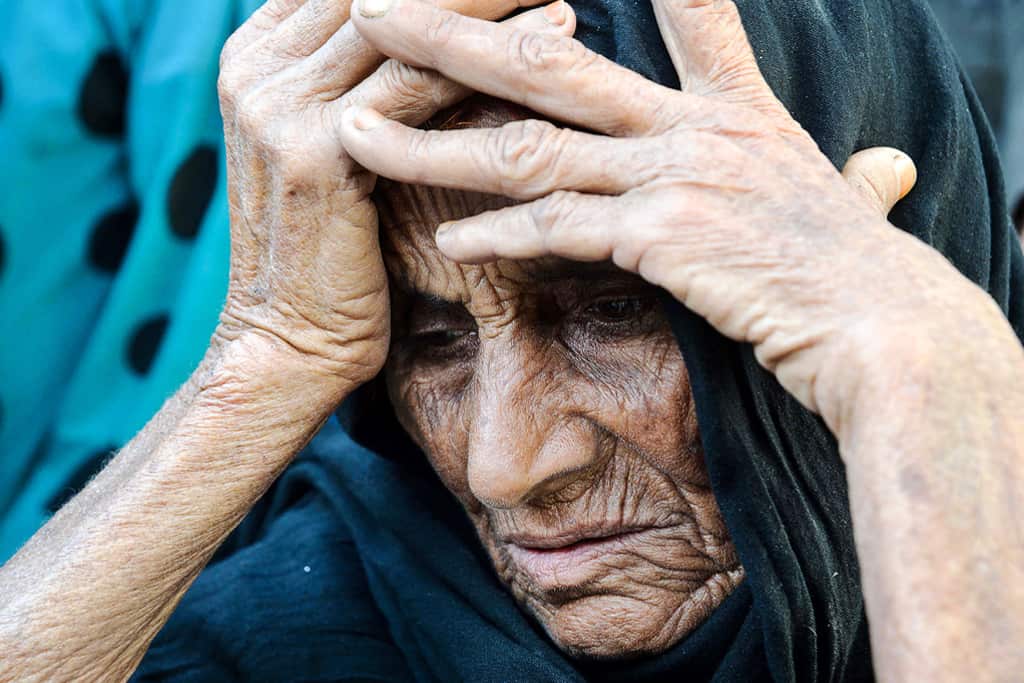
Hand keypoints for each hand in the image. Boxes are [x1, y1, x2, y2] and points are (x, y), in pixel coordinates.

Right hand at [213, 0, 575, 396]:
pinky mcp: (313, 151)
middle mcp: (257, 67)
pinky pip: (417, 86)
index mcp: (258, 54)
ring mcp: (276, 104)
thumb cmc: (332, 248)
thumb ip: (362, 80)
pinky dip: (492, 59)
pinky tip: (558, 30)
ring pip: (405, 23)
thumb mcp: (335, 147)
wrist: (291, 337)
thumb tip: (443, 34)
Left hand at [336, 0, 985, 432]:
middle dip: (454, 36)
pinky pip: (560, 228)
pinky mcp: (663, 236)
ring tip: (355, 133)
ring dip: (431, 143)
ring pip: (527, 148)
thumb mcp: (837, 189)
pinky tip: (448, 239)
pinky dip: (500, 235)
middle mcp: (691, 125)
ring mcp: (674, 175)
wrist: (881, 327)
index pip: (673, 14)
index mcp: (728, 104)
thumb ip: (833, 166)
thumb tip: (880, 166)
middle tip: (373, 10)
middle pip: (548, 64)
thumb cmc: (850, 266)